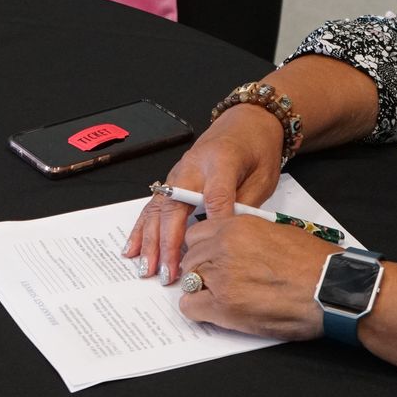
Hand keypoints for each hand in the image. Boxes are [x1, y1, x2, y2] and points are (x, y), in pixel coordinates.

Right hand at [123, 104, 284, 282]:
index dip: (214, 221)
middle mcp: (193, 166)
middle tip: (168, 273)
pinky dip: (142, 228)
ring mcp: (178, 173)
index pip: (216, 195)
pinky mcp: (173, 180)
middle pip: (176, 206)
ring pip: (158, 209)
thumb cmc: (257, 148)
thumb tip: (229, 236)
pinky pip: (153, 206)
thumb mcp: (263, 176)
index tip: (211, 247)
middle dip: (170, 243)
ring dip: (151, 241)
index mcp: (222, 161)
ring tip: (147, 268)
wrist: (246, 122)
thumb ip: (245, 206)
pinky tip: (133, 247)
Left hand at [177, 215, 341, 340]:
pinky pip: (190, 307)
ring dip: (200, 290)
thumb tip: (235, 247)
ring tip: (221, 299)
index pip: (196, 234)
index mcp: (237, 227)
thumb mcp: (276, 233)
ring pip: (188, 281)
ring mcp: (221, 276)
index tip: (209, 259)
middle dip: (200, 270)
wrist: (330, 288)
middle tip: (217, 283)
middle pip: (190, 258)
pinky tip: (215, 313)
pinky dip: (199, 311)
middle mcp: (223, 247)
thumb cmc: (314, 263)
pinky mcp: (224, 306)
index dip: (202, 249)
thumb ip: (247, 237)